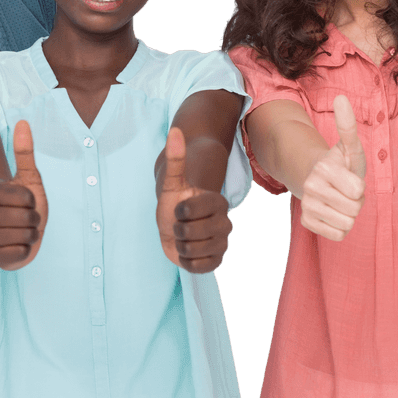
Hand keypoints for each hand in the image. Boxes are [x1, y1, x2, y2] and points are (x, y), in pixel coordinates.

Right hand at [0, 121, 47, 270]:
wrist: (3, 227)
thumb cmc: (17, 200)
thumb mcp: (25, 176)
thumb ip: (25, 151)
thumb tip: (23, 121)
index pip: (28, 198)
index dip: (32, 201)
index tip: (22, 202)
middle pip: (29, 219)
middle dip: (33, 219)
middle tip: (23, 218)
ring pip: (27, 237)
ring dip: (30, 235)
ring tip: (19, 230)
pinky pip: (21, 255)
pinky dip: (24, 251)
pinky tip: (14, 244)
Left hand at [156, 127, 232, 272]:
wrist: (174, 225)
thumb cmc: (174, 202)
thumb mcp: (172, 182)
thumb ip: (175, 158)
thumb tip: (175, 131)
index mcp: (217, 202)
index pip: (197, 207)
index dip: (182, 210)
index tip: (178, 208)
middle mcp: (225, 222)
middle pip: (196, 231)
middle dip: (179, 229)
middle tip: (179, 226)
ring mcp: (222, 242)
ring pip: (198, 249)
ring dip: (182, 246)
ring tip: (182, 239)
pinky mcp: (217, 260)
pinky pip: (203, 266)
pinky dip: (190, 262)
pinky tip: (187, 252)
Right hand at [299, 95, 365, 241]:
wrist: (316, 179)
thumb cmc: (340, 163)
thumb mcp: (349, 146)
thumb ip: (348, 126)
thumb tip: (341, 98)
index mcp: (324, 168)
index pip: (358, 191)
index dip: (360, 187)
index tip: (351, 178)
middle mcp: (311, 188)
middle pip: (354, 209)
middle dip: (356, 201)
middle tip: (346, 191)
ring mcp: (307, 206)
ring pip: (347, 224)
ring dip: (349, 214)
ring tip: (341, 200)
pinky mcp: (307, 223)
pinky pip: (339, 235)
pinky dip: (341, 226)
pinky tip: (333, 212)